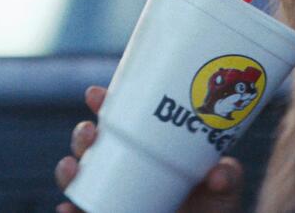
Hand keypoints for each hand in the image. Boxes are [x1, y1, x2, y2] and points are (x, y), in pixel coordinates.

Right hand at [54, 85, 244, 212]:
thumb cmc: (215, 204)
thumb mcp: (225, 185)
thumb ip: (227, 176)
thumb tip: (217, 175)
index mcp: (147, 149)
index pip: (120, 121)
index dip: (104, 105)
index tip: (95, 94)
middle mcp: (124, 170)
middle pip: (91, 147)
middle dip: (82, 135)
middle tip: (90, 131)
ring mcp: (115, 197)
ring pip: (79, 180)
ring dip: (67, 171)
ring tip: (71, 166)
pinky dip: (70, 211)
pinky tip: (67, 209)